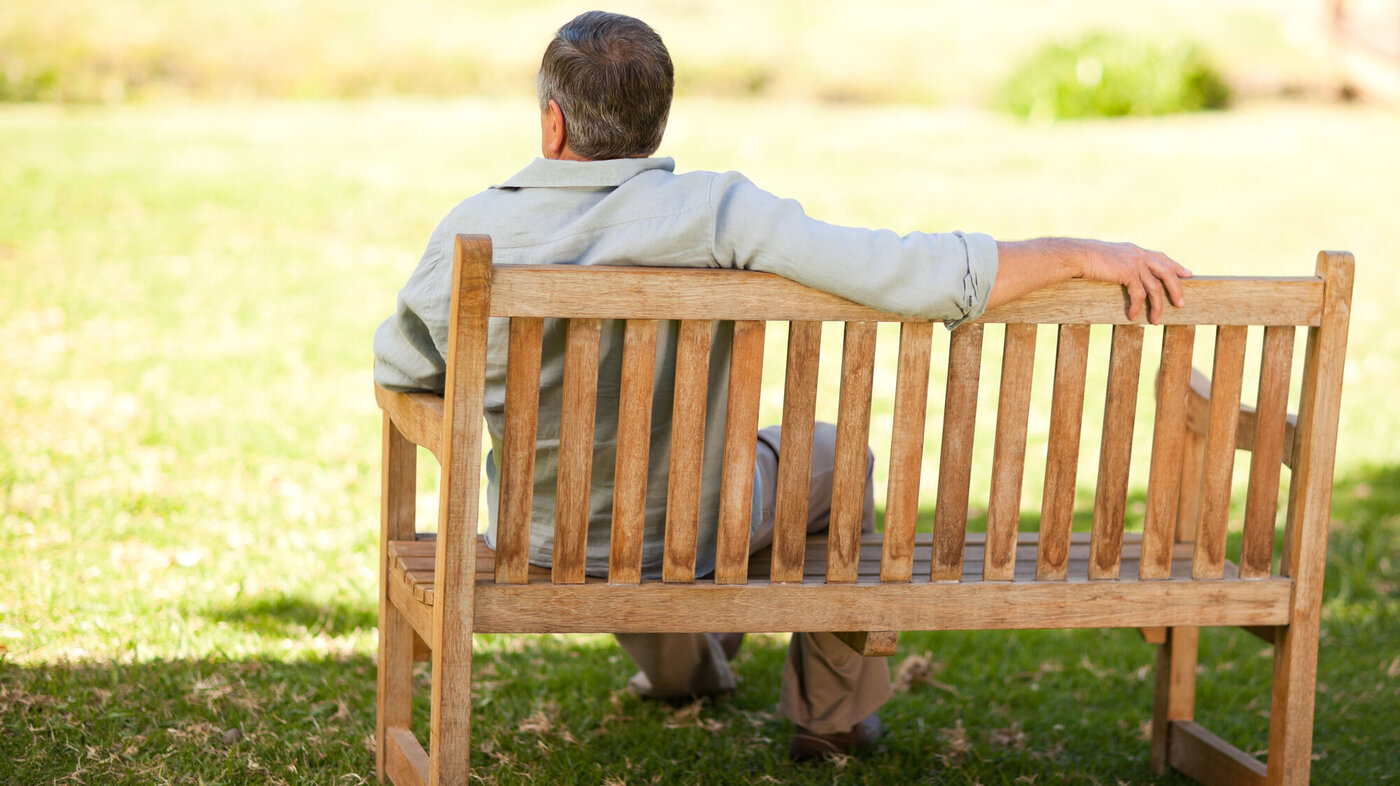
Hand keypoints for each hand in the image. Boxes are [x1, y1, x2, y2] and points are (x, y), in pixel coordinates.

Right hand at [1075, 240, 1192, 323]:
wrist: (1078, 255)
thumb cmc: (1088, 258)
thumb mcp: (1110, 258)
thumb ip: (1121, 263)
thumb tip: (1124, 274)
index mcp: (1135, 250)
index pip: (1161, 257)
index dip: (1176, 266)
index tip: (1187, 274)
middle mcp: (1139, 255)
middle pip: (1166, 272)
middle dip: (1176, 289)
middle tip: (1181, 304)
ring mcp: (1135, 263)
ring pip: (1154, 288)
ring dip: (1157, 306)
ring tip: (1156, 320)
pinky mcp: (1128, 272)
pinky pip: (1138, 294)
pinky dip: (1137, 307)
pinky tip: (1133, 316)